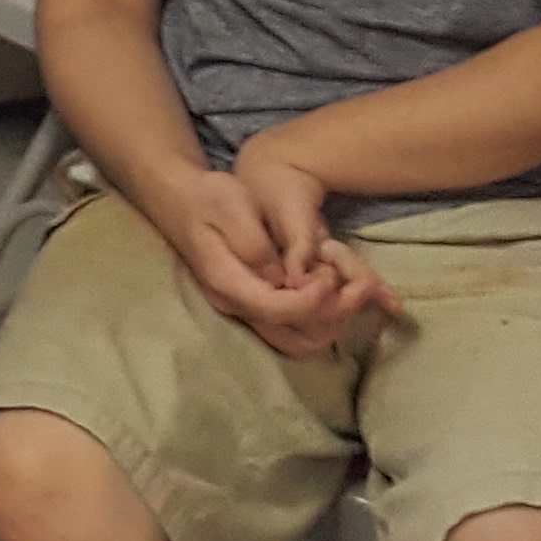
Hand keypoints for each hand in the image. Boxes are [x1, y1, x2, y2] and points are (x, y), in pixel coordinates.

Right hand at [149, 169, 381, 359]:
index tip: (334, 275)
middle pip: (293, 336)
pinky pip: (291, 329)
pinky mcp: (252, 306)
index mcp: (228, 283)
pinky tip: (334, 294)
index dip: (314, 299)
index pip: (279, 310)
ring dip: (331, 322)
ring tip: (353, 290)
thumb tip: (287, 280)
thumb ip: (258, 248)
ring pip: (295, 341)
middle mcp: (234, 306)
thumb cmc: (207, 198)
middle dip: (334, 316)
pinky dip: (320, 320)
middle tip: (362, 286)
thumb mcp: (234, 209)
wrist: (179, 199)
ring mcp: (242, 310)